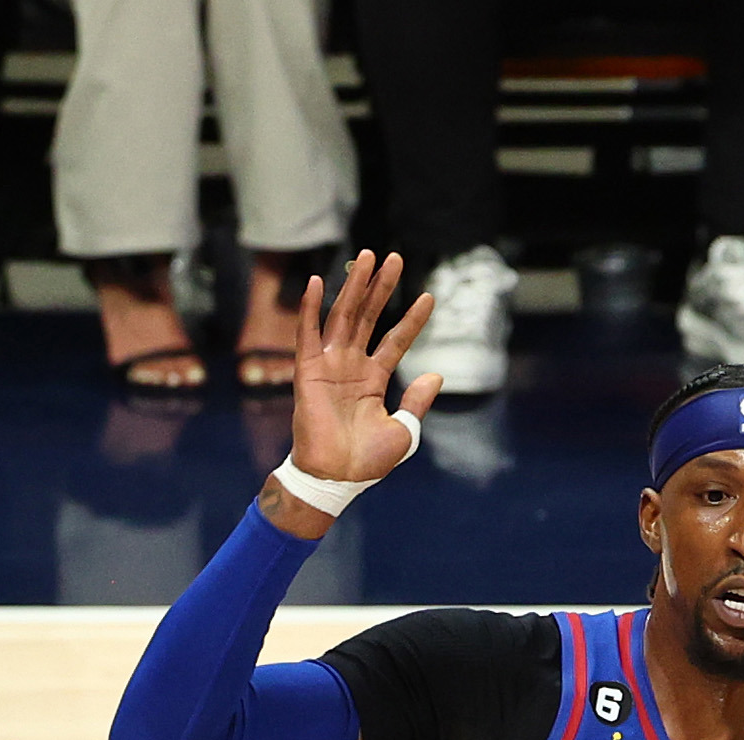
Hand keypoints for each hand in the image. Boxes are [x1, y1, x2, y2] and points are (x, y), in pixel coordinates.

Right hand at [269, 252, 439, 517]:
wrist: (336, 478)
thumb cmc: (366, 462)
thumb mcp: (403, 431)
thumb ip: (416, 402)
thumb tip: (435, 376)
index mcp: (373, 379)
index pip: (396, 340)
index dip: (412, 320)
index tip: (429, 296)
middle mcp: (351, 366)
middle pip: (368, 317)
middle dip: (381, 287)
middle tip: (395, 257)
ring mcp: (329, 365)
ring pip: (343, 316)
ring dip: (355, 286)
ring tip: (368, 257)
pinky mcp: (308, 371)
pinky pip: (307, 334)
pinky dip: (311, 308)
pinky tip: (319, 282)